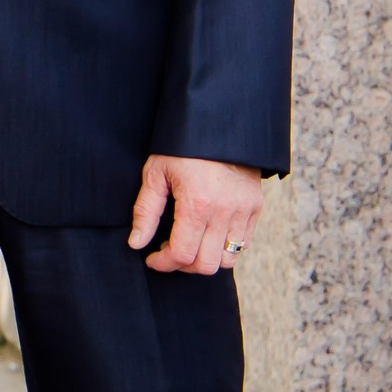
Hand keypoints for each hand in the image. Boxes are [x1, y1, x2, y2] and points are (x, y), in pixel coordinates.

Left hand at [130, 154, 263, 274]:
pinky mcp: (255, 209)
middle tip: (168, 252)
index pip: (182, 254)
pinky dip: (223, 248)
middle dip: (183, 265)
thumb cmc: (181, 148)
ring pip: (227, 260)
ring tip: (188, 244)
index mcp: (197, 203)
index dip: (163, 263)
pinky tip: (206, 235)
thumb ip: (145, 211)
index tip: (152, 258)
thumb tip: (136, 243)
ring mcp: (244, 211)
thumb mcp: (156, 173)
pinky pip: (242, 245)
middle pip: (206, 265)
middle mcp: (225, 212)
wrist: (218, 126)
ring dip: (205, 260)